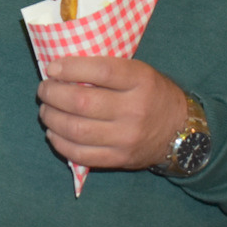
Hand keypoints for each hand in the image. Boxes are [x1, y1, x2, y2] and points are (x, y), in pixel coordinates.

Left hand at [36, 56, 186, 169]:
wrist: (182, 131)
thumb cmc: (152, 94)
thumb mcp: (139, 72)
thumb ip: (107, 69)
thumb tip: (61, 69)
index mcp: (141, 81)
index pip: (100, 71)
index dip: (70, 68)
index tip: (52, 68)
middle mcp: (134, 110)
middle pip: (81, 102)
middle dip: (52, 94)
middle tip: (44, 89)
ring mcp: (127, 137)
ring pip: (76, 129)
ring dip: (51, 118)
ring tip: (45, 110)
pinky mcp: (120, 159)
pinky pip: (81, 154)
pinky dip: (60, 143)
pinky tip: (54, 133)